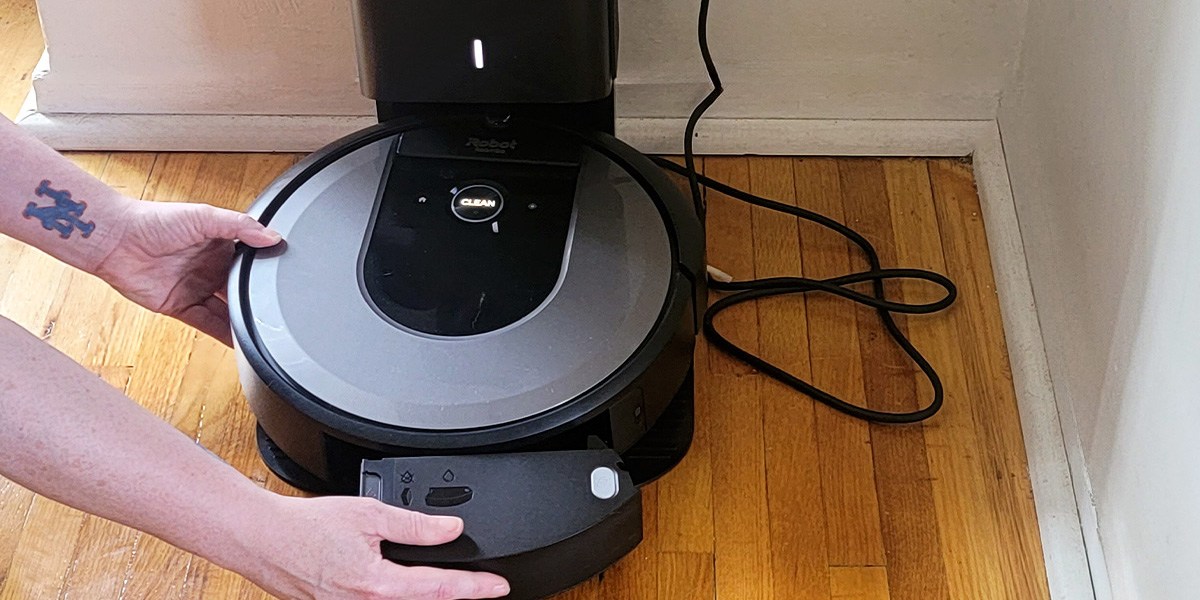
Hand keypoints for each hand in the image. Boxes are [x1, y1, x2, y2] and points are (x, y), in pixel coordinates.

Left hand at [94, 199, 281, 344]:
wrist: (116, 240)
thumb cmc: (152, 220)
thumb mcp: (204, 216)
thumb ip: (240, 226)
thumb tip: (272, 236)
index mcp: (219, 244)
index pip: (250, 261)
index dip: (265, 270)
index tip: (286, 278)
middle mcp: (210, 268)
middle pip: (241, 289)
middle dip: (256, 299)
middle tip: (277, 310)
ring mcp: (196, 289)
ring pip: (228, 310)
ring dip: (244, 320)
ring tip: (264, 331)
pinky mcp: (181, 307)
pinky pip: (208, 324)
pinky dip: (225, 334)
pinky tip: (240, 341)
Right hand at [236, 495, 509, 599]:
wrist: (261, 540)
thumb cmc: (305, 527)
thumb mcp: (369, 514)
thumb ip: (414, 525)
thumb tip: (451, 530)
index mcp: (378, 585)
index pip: (440, 589)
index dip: (475, 588)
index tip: (500, 586)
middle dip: (456, 597)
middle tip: (485, 589)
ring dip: (429, 598)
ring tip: (454, 588)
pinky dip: (402, 598)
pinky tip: (408, 589)